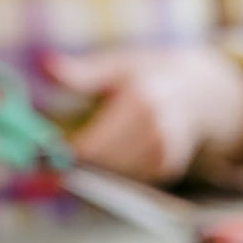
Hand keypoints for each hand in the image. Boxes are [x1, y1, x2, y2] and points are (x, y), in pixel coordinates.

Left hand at [46, 45, 242, 182]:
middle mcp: (157, 130)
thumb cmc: (149, 74)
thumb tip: (45, 64)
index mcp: (140, 102)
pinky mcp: (169, 166)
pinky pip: (130, 178)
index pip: (92, 145)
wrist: (201, 91)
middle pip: (101, 164)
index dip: (63, 154)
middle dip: (74, 165)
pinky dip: (117, 170)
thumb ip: (81, 72)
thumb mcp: (117, 65)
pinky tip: (118, 152)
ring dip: (96, 169)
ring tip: (84, 153)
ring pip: (114, 174)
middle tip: (49, 167)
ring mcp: (166, 151)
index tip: (41, 157)